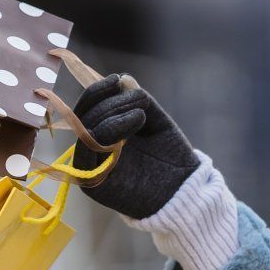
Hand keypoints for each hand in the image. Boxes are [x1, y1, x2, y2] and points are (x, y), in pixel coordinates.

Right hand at [69, 75, 201, 218]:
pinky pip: (89, 153)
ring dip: (111, 114)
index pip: (87, 109)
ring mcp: (90, 168)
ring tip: (141, 114)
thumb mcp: (158, 123)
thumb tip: (124, 79)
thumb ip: (140, 102)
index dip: (98, 92)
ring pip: (85, 132)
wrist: (186, 191)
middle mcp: (92, 150)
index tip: (117, 78)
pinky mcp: (93, 185)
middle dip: (108, 102)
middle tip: (138, 98)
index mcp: (103, 134)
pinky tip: (137, 120)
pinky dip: (110, 130)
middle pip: (83, 118)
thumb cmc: (171, 157)